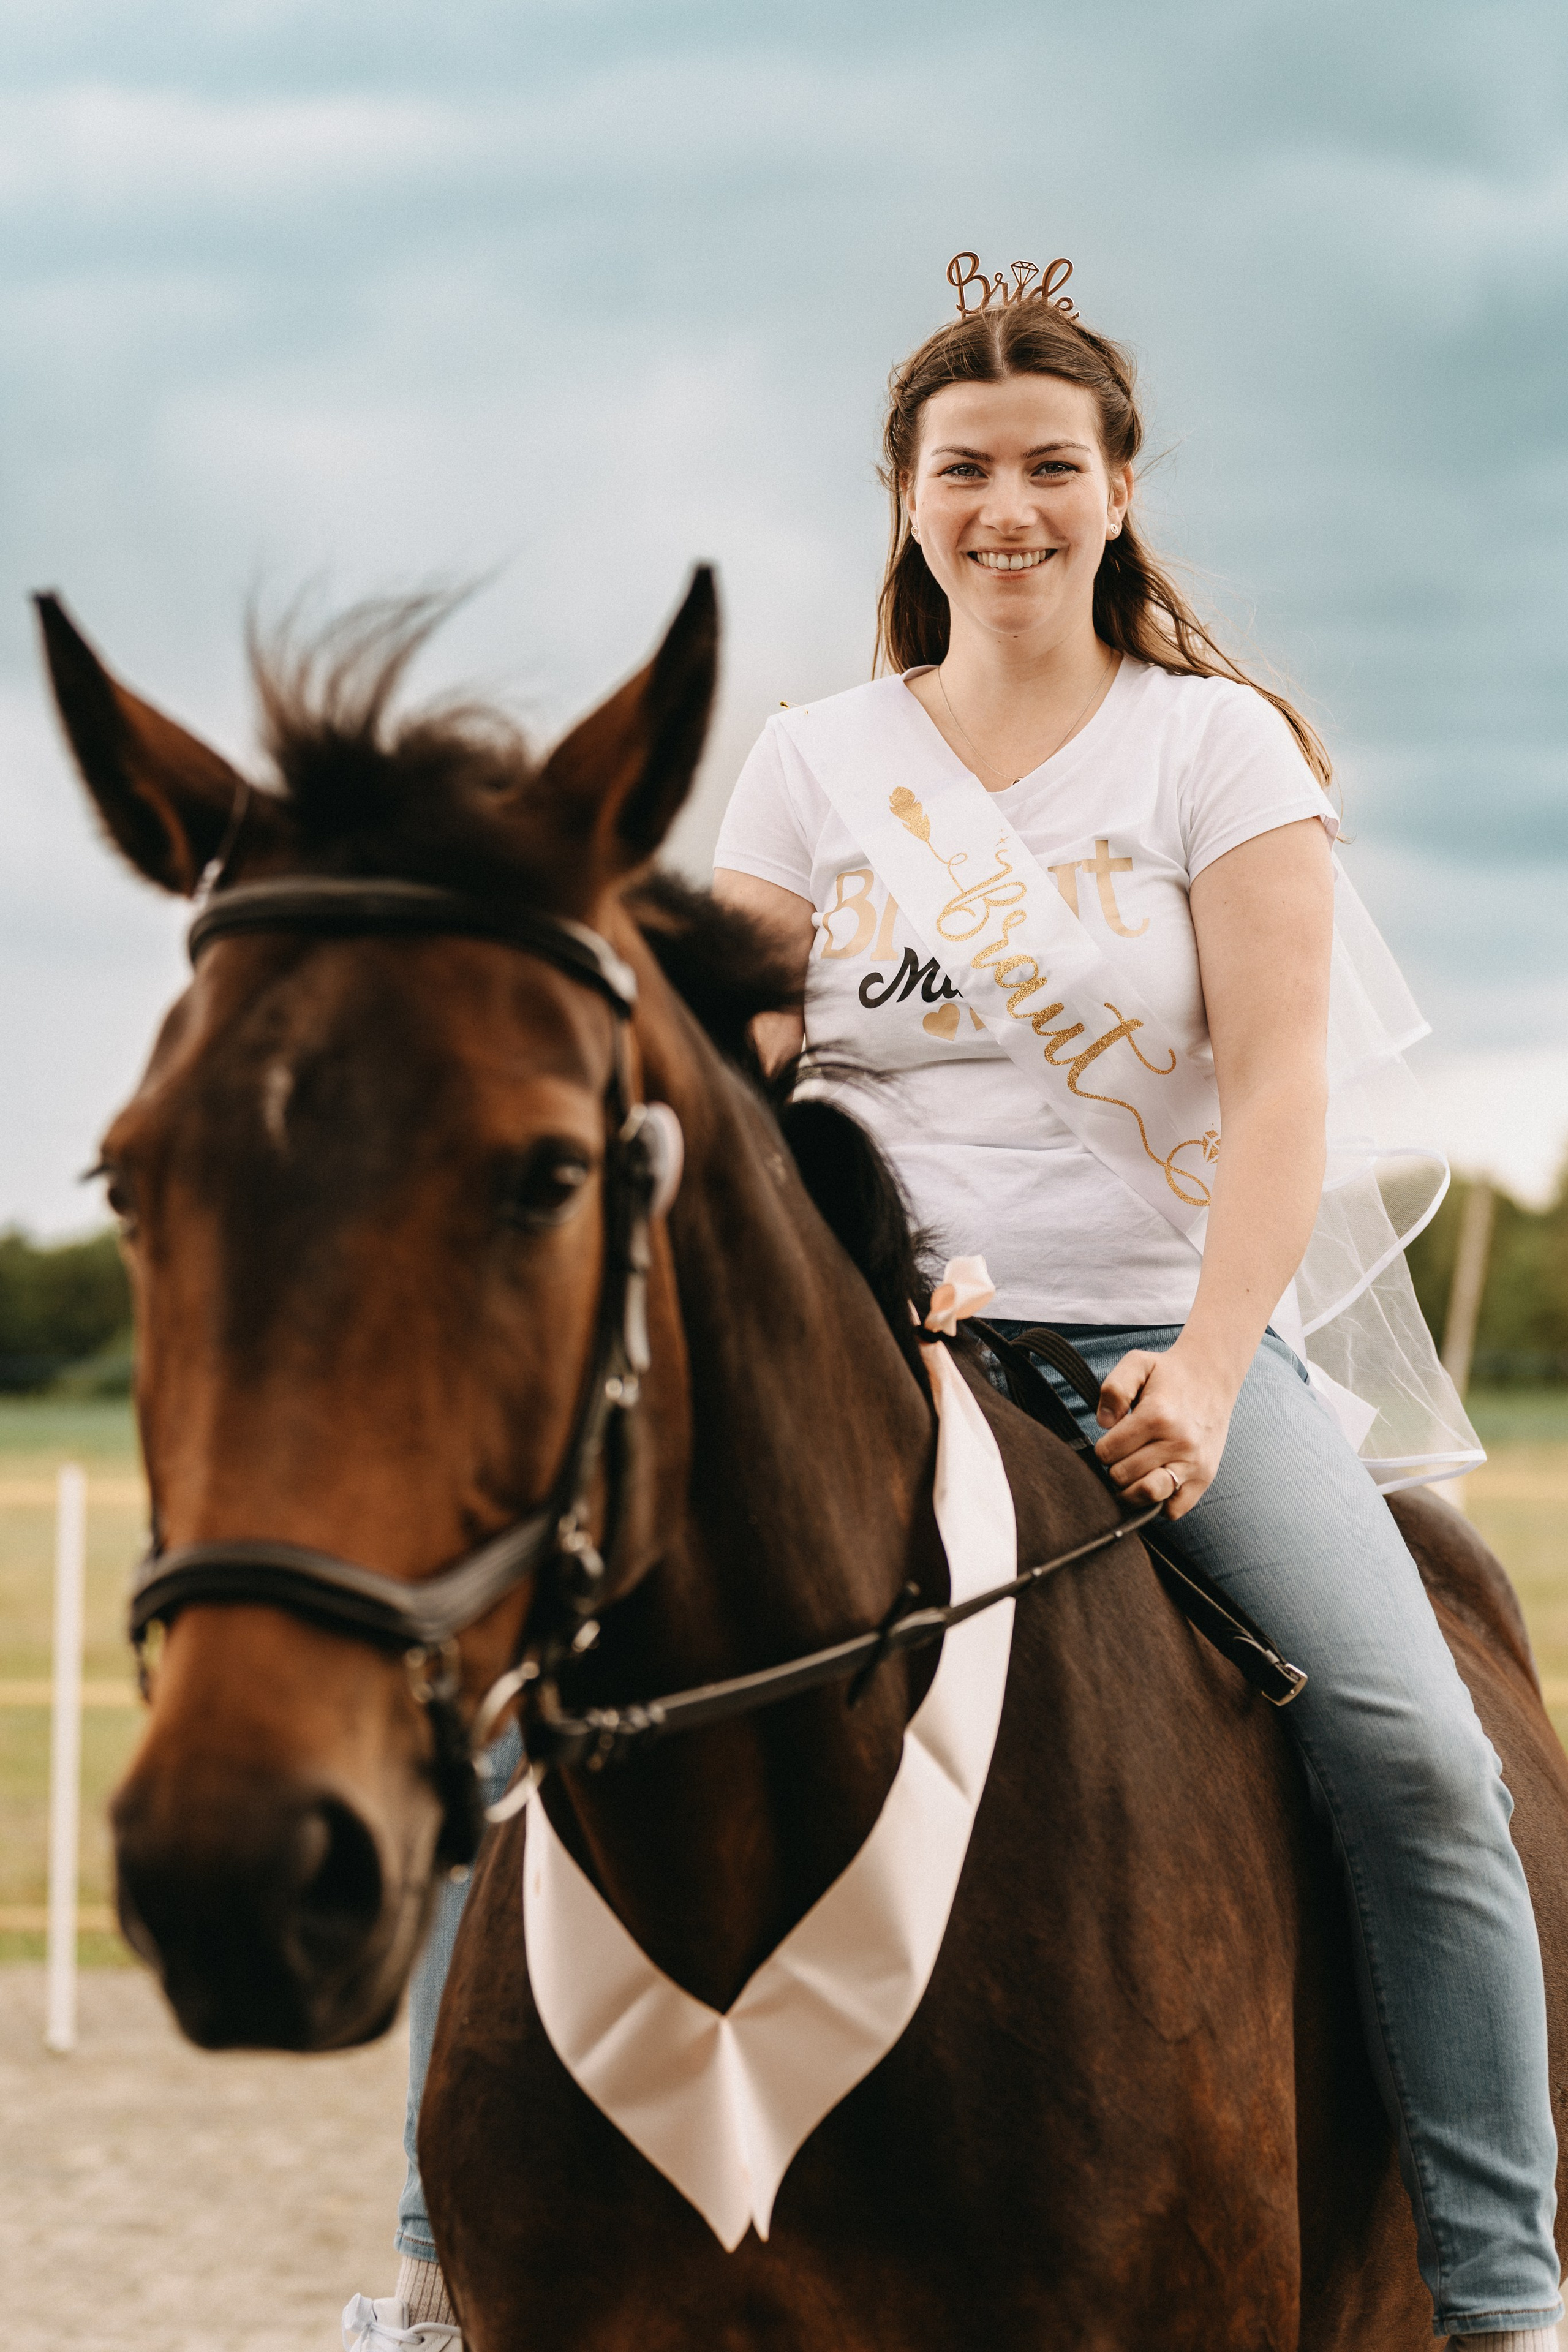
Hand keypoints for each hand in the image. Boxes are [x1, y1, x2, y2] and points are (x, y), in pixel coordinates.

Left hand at [1092, 1345, 1236, 1519]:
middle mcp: (1179, 1443)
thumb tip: (1104, 1423)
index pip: (1107, 1453)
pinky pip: (1172, 1510)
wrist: (1212, 1378)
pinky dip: (1158, 1502)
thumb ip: (1114, 1388)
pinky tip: (1154, 1480)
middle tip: (1125, 1452)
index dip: (1103, 1447)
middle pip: (1121, 1476)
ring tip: (1134, 1471)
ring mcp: (1194, 1464)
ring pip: (1146, 1496)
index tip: (1113, 1439)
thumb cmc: (1168, 1374)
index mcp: (1157, 1416)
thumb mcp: (1137, 1363)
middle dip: (1115, 1465)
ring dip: (1131, 1488)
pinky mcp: (1204, 1479)